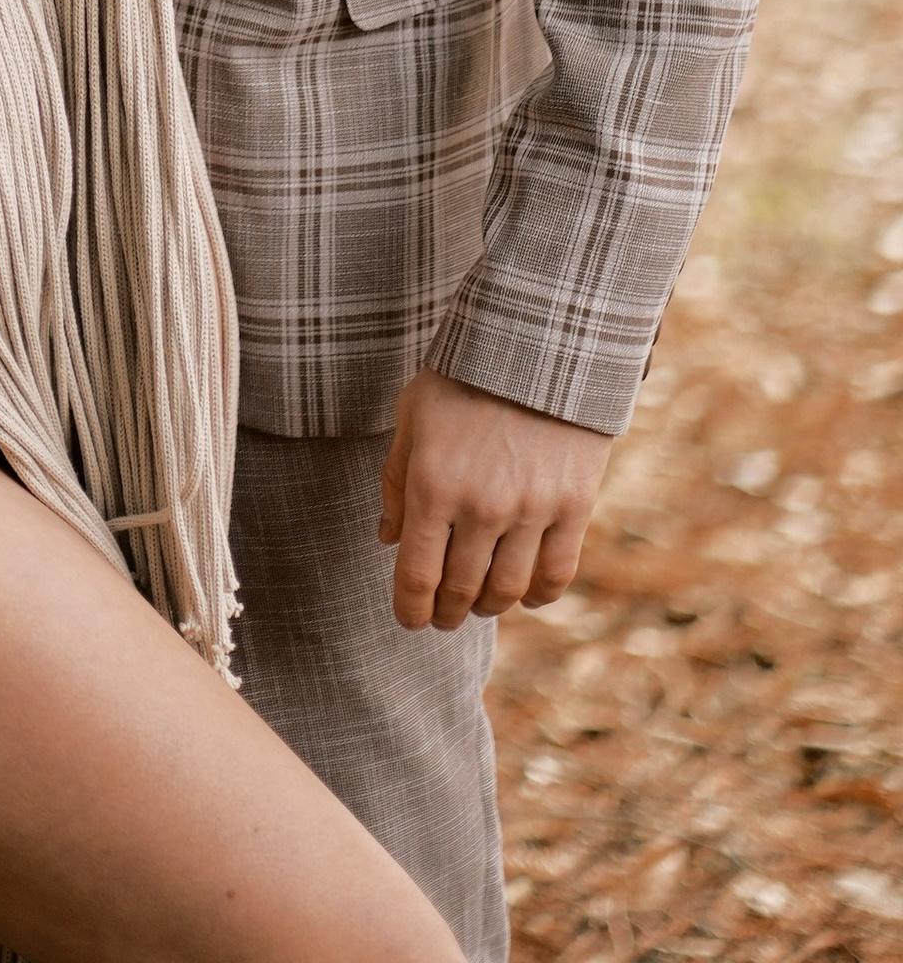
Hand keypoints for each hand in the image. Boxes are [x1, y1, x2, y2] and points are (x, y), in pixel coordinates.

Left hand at [380, 368, 612, 631]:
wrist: (539, 341)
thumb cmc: (462, 377)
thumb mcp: (412, 417)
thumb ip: (396, 482)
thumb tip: (388, 540)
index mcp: (432, 484)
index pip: (417, 575)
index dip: (411, 609)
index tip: (410, 621)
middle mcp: (481, 506)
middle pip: (462, 589)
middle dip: (447, 612)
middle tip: (443, 618)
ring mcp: (531, 509)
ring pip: (509, 588)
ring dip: (489, 605)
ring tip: (480, 603)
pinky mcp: (574, 506)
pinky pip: (557, 573)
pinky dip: (540, 595)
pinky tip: (527, 594)